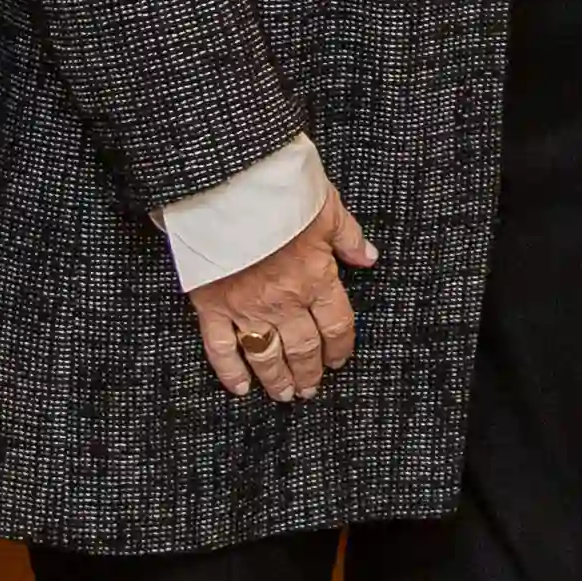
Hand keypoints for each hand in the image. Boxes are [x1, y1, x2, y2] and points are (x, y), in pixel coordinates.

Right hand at [188, 188, 376, 402]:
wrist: (228, 186)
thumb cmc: (280, 192)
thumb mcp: (328, 206)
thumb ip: (349, 237)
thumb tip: (369, 257)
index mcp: (315, 278)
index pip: (336, 325)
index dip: (340, 347)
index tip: (340, 360)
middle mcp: (284, 301)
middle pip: (303, 348)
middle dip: (310, 372)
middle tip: (312, 388)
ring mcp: (246, 307)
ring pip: (267, 356)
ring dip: (278, 379)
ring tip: (285, 394)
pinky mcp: (212, 306)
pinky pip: (221, 348)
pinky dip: (230, 372)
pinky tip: (240, 388)